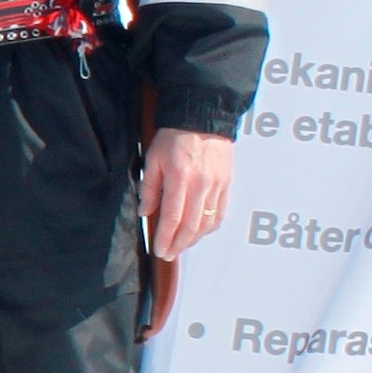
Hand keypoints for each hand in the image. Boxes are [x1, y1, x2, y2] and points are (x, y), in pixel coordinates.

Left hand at [142, 128, 235, 256]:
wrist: (203, 118)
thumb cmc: (174, 136)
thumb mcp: (153, 158)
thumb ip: (149, 187)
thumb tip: (144, 212)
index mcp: (180, 177)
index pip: (173, 217)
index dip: (165, 237)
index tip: (158, 249)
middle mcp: (201, 184)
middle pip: (192, 226)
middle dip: (179, 244)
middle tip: (168, 254)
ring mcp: (217, 185)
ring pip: (207, 222)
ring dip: (194, 239)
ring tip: (181, 246)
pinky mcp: (226, 184)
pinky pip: (220, 213)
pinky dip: (209, 227)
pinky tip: (199, 233)